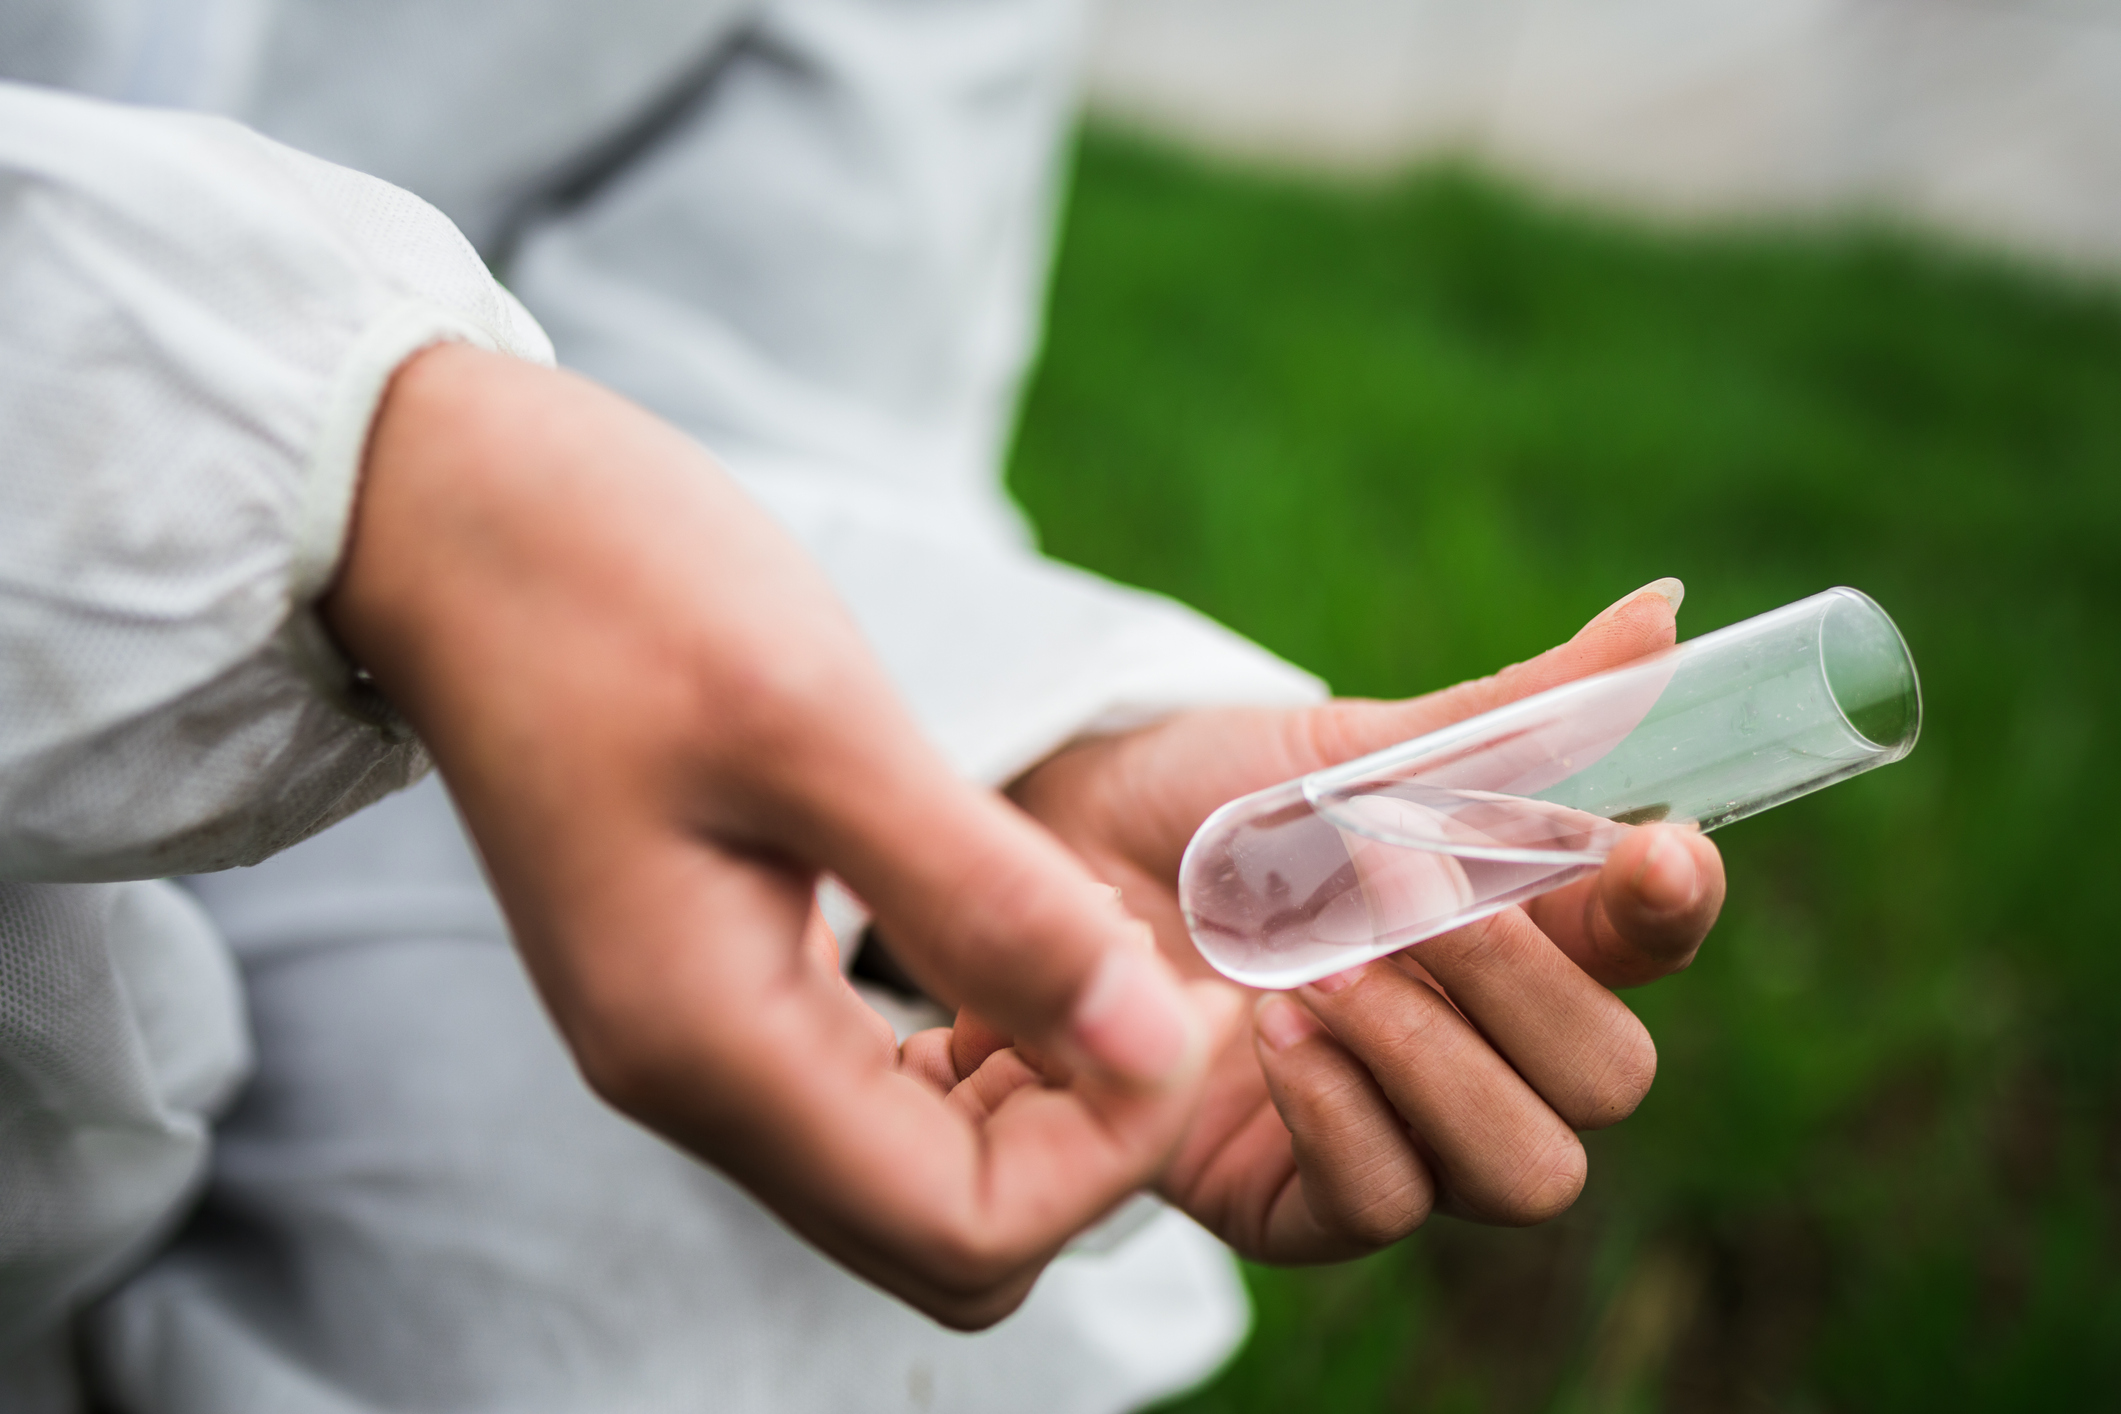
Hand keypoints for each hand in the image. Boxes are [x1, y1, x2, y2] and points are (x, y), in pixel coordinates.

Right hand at [322, 344, 1238, 1326]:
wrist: (449, 515)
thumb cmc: (611, 585)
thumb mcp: (820, 725)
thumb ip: (985, 901)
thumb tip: (1146, 1042)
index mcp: (710, 1045)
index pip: (967, 1230)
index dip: (1113, 1143)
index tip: (1181, 996)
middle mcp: (692, 1080)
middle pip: (945, 1234)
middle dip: (1084, 1136)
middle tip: (1154, 980)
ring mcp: (690, 1037)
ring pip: (914, 1169)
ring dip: (1035, 1090)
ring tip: (1099, 944)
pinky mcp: (704, 977)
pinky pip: (870, 1083)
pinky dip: (971, 1041)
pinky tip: (1013, 925)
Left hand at [1005, 586, 1725, 1260]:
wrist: (1052, 851)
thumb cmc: (1210, 800)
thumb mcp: (1349, 746)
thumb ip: (1508, 716)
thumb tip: (1665, 613)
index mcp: (1521, 928)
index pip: (1652, 945)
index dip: (1674, 909)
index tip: (1649, 850)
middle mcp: (1482, 1045)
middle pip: (1608, 1079)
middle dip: (1525, 989)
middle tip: (1414, 901)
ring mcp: (1399, 1130)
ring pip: (1524, 1170)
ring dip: (1437, 1063)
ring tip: (1324, 971)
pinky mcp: (1296, 1199)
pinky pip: (1381, 1204)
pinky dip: (1340, 1115)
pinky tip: (1266, 1032)